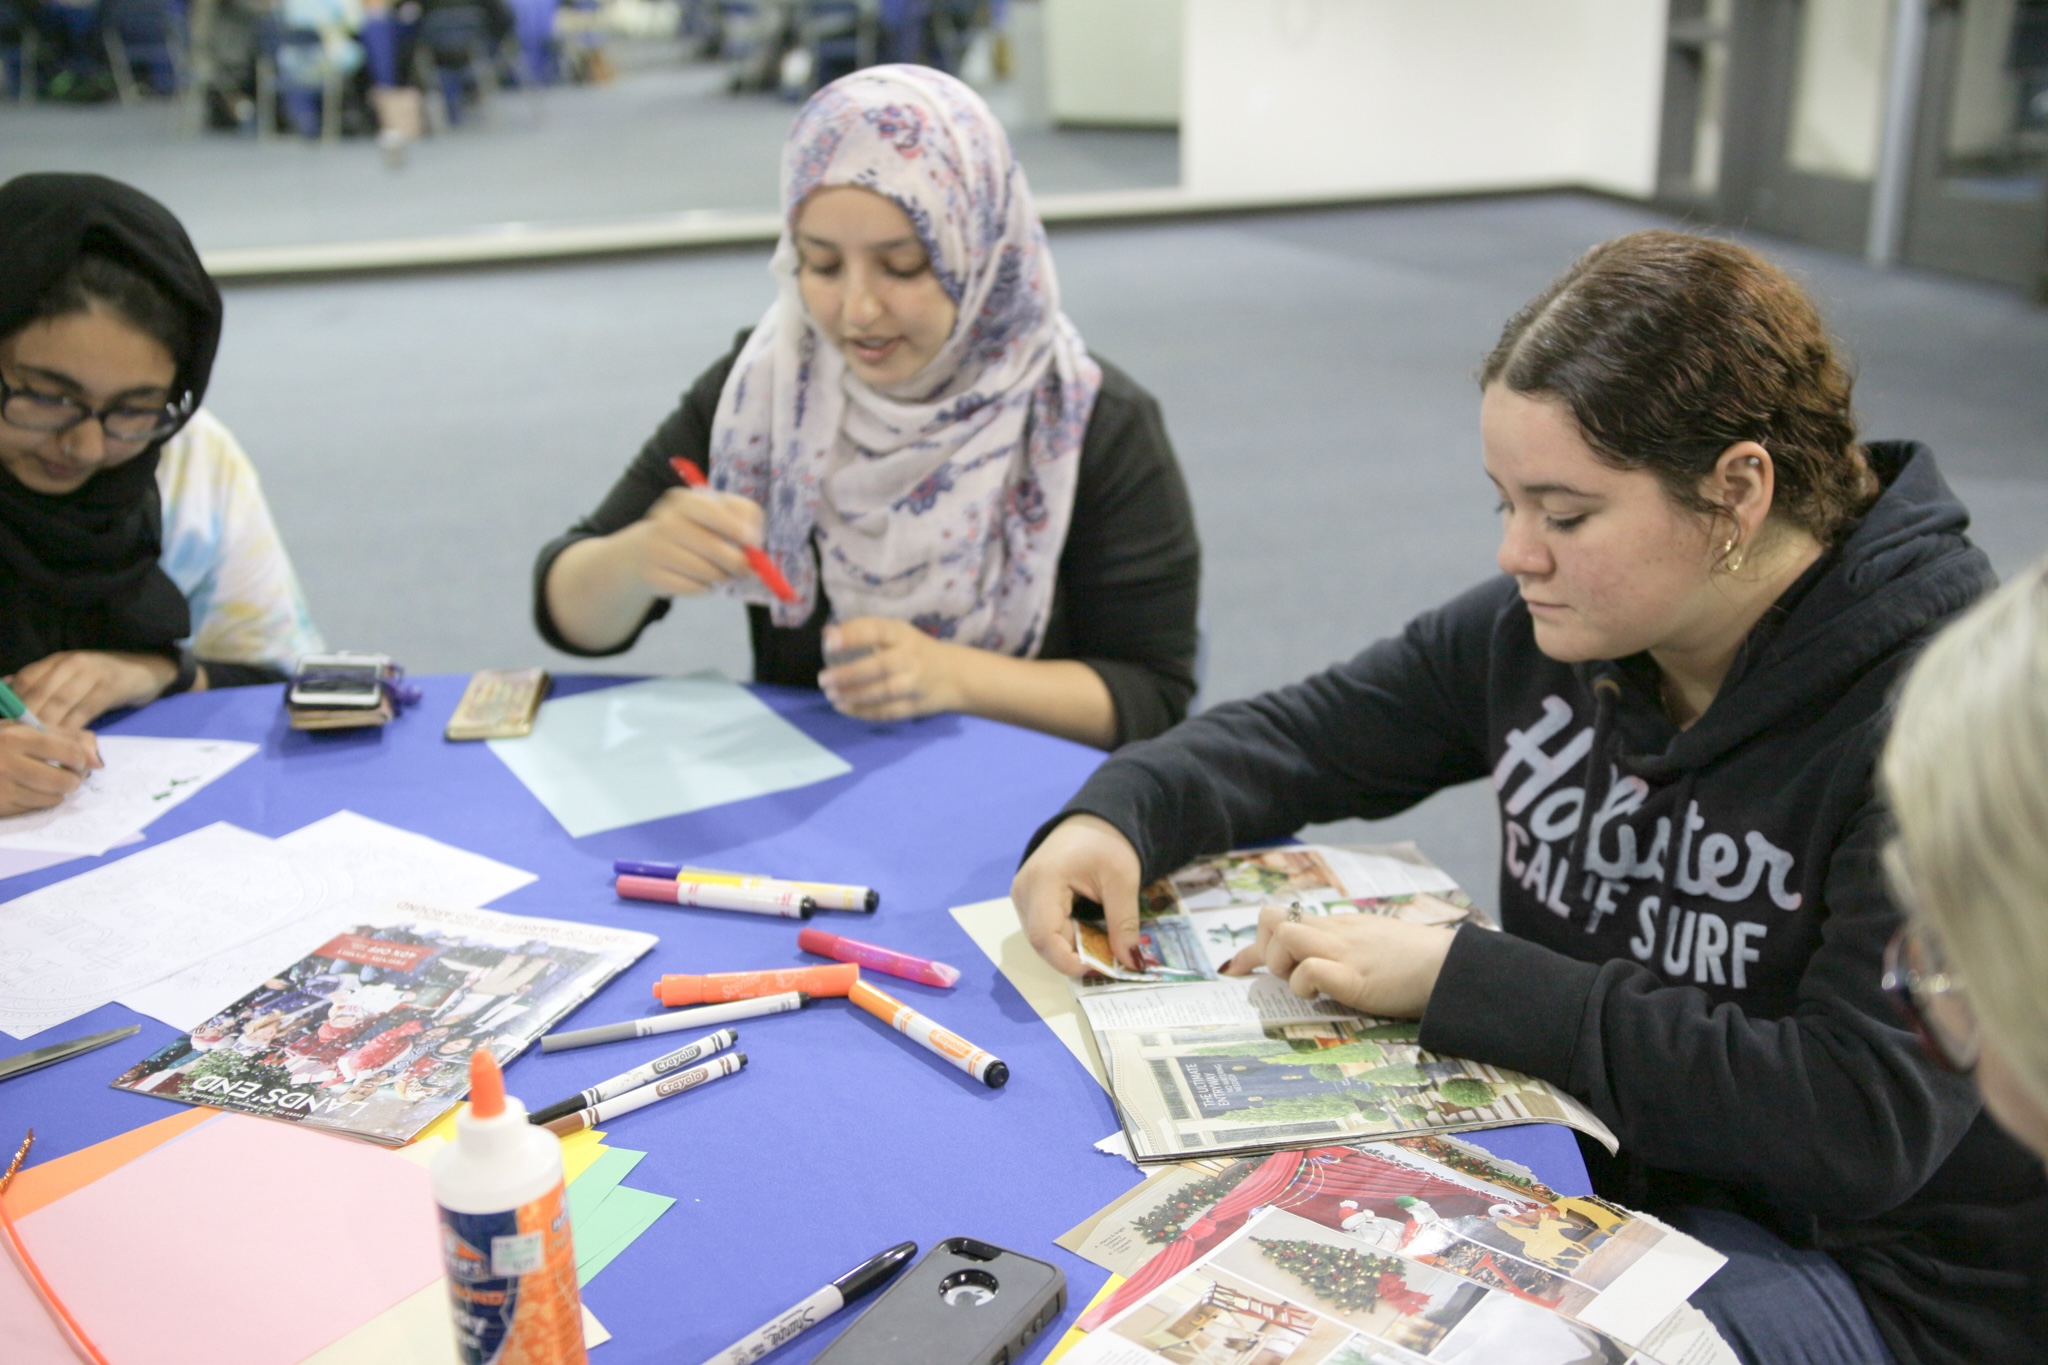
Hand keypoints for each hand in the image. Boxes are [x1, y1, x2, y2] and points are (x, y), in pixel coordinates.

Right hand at [0, 722, 100, 815]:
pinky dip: (36, 802)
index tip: (76, 760)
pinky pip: (32, 809)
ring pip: (52, 799)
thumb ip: (69, 738)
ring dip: (56, 792)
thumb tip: (99, 762)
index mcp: (17, 737)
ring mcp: (0, 788)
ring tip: (45, 781)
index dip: (80, 759)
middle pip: (64, 782)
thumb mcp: (28, 729)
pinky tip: (26, 790)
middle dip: (72, 780)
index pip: (71, 753)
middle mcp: (7, 764)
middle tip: (67, 775)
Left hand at [10, 651, 178, 729]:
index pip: (26, 679)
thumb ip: (43, 684)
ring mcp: (92, 673)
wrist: (145, 671)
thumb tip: (7, 691)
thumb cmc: (102, 679)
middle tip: (18, 741)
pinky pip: (84, 710)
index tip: (6, 725)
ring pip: (60, 702)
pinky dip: (71, 728)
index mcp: (58, 660)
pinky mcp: (110, 687)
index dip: (13, 703)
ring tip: (37, 745)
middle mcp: (72, 663)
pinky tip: (64, 743)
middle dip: (26, 718)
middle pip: (40, 692)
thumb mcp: (71, 677)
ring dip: (47, 726)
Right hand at [625, 487, 765, 596]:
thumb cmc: (692, 532)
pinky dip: (704, 588)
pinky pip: (695, 588)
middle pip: (715, 548)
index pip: (715, 511)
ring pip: (708, 572)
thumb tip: (754, 544)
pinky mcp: (653, 576)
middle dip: (738, 563)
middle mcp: (667, 521)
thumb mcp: (714, 515)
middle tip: (746, 569)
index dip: (739, 530)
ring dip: (722, 577)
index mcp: (685, 501)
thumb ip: (742, 520)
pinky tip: (697, 580)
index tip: (753, 543)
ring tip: (719, 572)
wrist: (641, 553)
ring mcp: (657, 549)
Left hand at [818, 618, 973, 721]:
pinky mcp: (916, 706)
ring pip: (884, 692)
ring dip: (854, 695)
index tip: (829, 641)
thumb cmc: (915, 650)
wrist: (956, 676)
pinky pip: (888, 712)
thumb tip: (827, 634)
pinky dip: (864, 712)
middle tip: (823, 679)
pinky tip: (844, 707)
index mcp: (902, 635)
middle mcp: (910, 658)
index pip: (877, 631)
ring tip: (831, 694)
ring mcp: (915, 684)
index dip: (853, 635)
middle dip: (849, 674)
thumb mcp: (897, 633)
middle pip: (880, 666)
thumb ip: (864, 632)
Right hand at [1011, 814, 1141, 976]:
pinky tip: (1088, 930)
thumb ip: (1124, 924)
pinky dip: (1066, 938)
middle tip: (1108, 959)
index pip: (1044, 936)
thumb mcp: (1123, 882)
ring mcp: (1022, 895)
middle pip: (1042, 942)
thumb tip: (1132, 963)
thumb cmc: (1107, 844)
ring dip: (1071, 949)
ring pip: (1042, 940)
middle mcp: (1023, 890)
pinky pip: (1043, 930)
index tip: (1101, 967)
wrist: (1092, 822)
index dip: (1069, 961)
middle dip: (1074, 957)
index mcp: (1044, 880)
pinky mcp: (1027, 899)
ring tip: (1101, 942)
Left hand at [1222, 906, 1456, 1018]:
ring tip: (1306, 985)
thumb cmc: (1413, 960)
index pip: (1280, 919)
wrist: (1449, 968)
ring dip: (1282, 967)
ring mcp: (1344, 953)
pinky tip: (1322, 995)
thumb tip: (1312, 961)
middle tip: (1285, 976)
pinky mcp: (1355, 979)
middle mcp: (1335, 933)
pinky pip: (1311, 970)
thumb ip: (1339, 946)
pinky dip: (1305, 986)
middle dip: (1265, 950)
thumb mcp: (1370, 942)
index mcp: (1337, 926)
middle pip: (1271, 919)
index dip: (1253, 945)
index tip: (1238, 967)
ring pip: (1285, 937)